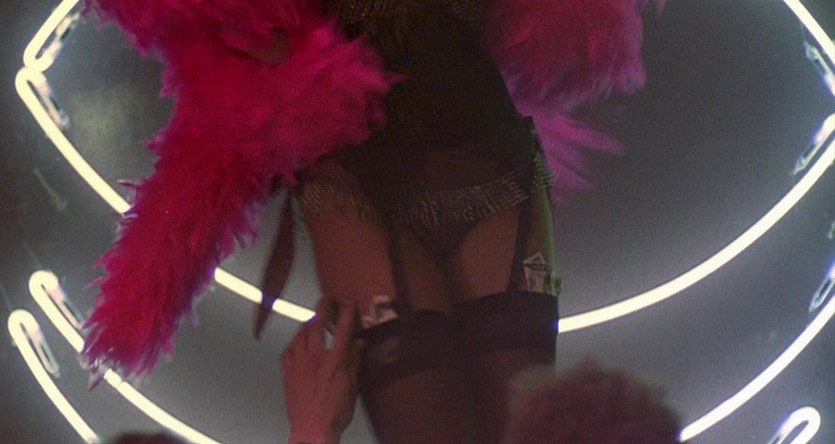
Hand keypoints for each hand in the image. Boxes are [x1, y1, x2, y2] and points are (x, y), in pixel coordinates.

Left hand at [281, 302, 360, 443]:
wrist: (312, 428)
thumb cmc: (333, 413)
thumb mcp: (353, 387)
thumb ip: (354, 362)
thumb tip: (358, 346)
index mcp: (335, 361)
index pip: (343, 328)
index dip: (347, 312)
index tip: (349, 304)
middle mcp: (315, 358)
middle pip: (318, 323)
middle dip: (324, 306)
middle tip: (328, 300)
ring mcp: (299, 363)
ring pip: (301, 333)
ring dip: (309, 323)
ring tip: (314, 320)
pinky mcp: (288, 372)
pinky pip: (289, 349)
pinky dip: (295, 342)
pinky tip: (298, 343)